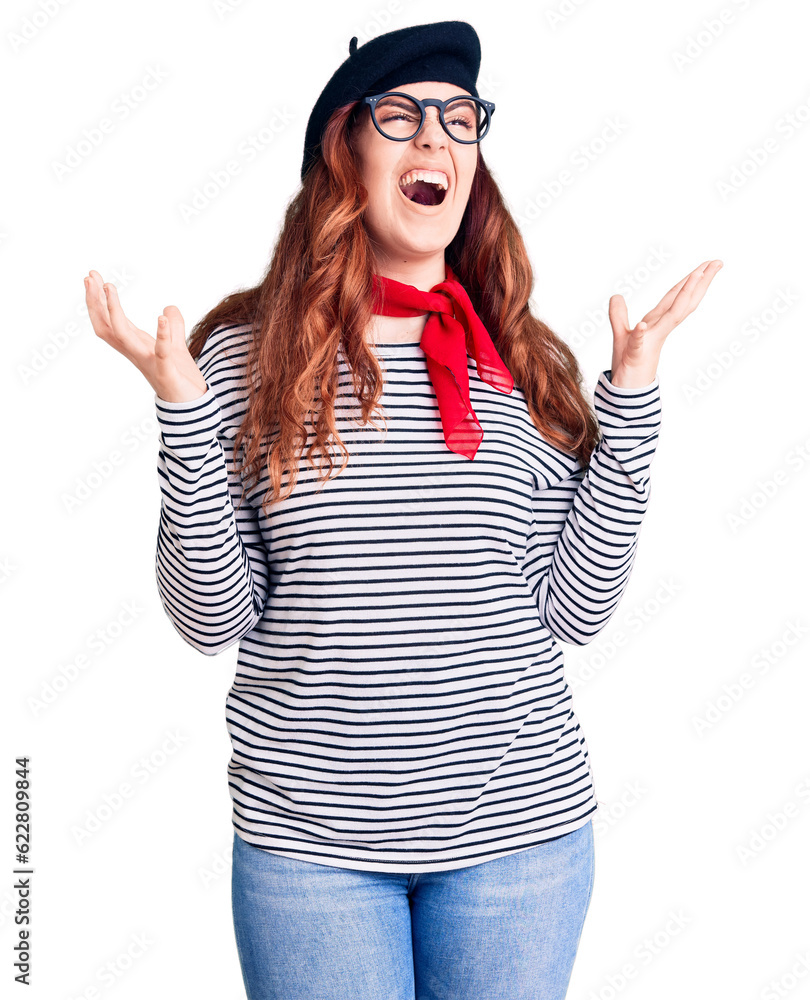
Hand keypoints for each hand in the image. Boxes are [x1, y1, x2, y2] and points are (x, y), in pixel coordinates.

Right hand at [84, 270, 207, 402]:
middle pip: (107, 327)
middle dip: (96, 302)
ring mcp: (149, 363)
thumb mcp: (176, 347)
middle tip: (90, 277)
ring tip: (109, 286)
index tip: (92, 277)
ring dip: (114, 311)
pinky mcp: (167, 372)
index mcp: (136, 346)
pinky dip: (162, 335)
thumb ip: (173, 328)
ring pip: (123, 336)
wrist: (192, 407)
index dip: (98, 302)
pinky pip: (162, 352)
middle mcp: (137, 354)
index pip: (109, 322)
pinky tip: (161, 317)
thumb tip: (169, 308)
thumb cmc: (180, 378)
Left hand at [607, 259, 723, 387]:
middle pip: (682, 301)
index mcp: (657, 321)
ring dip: (682, 297)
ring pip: (670, 317)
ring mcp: (650, 340)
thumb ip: (618, 315)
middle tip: (717, 263)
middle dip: (699, 282)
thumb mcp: (621, 334)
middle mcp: (659, 328)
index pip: (676, 296)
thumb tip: (616, 295)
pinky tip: (641, 325)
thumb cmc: (628, 362)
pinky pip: (638, 343)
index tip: (708, 264)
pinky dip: (640, 334)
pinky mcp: (635, 355)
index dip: (691, 279)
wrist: (626, 389)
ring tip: (695, 276)